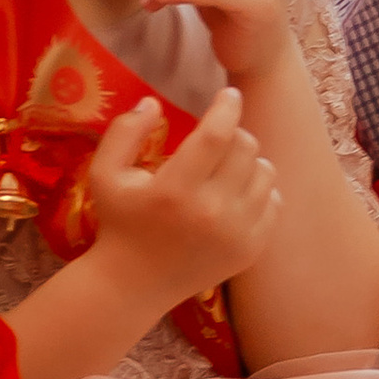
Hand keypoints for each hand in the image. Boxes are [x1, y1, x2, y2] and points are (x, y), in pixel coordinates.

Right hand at [90, 89, 281, 309]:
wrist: (135, 284)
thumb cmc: (120, 222)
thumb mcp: (105, 174)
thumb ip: (125, 131)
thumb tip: (153, 101)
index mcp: (174, 189)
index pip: (216, 134)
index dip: (227, 108)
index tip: (229, 95)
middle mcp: (210, 211)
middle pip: (245, 148)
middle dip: (233, 133)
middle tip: (217, 138)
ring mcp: (236, 233)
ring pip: (265, 171)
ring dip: (248, 160)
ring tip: (225, 167)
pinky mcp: (251, 249)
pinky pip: (273, 201)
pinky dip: (259, 190)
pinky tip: (235, 193)